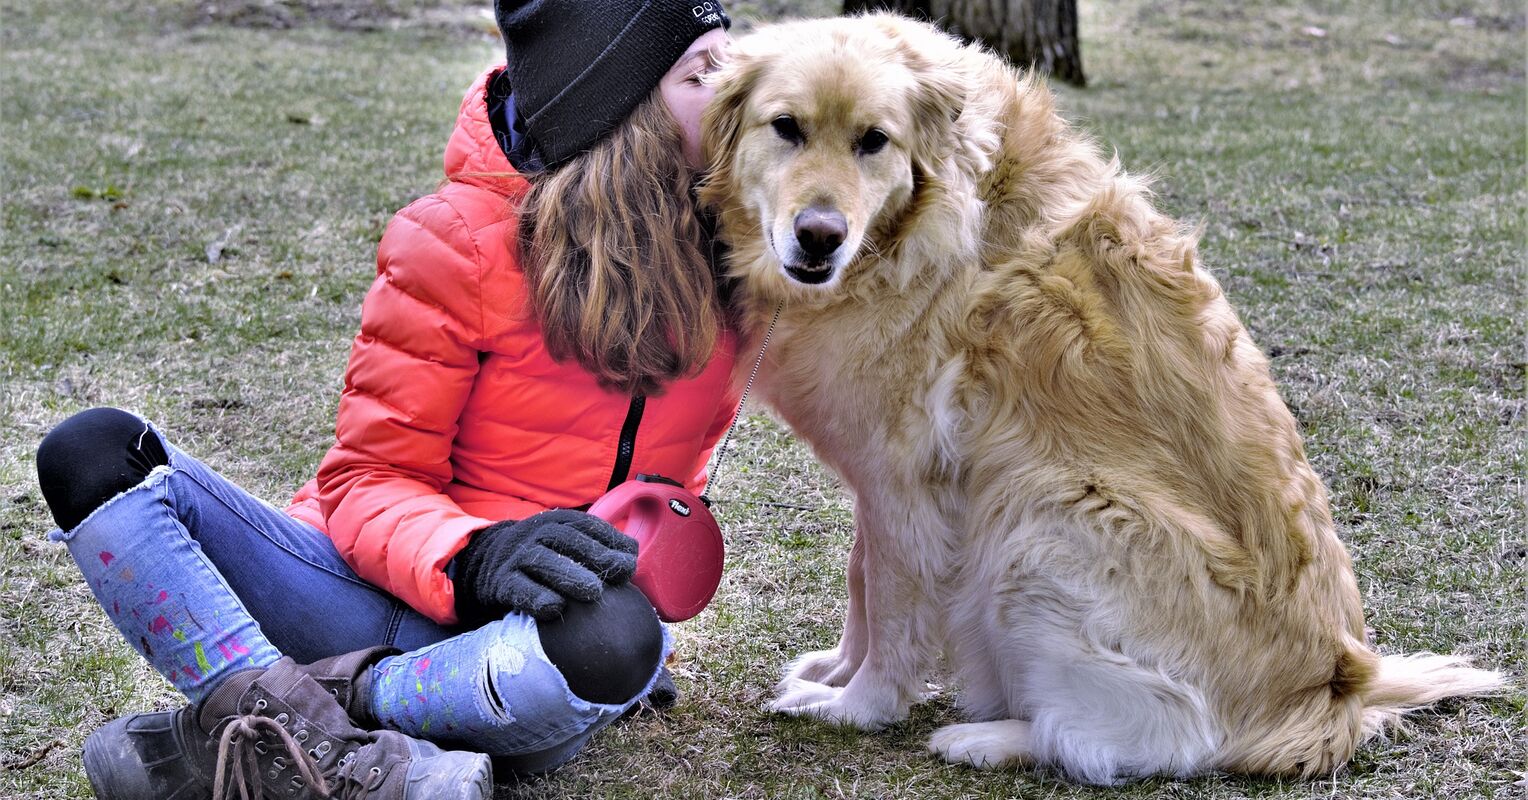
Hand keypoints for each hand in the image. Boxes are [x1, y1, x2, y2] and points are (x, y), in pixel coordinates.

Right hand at [452, 509, 637, 623]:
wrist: (486, 564)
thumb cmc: (542, 556)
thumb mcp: (565, 544)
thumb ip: (596, 548)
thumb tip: (632, 558)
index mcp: (555, 522)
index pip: (585, 525)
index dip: (610, 538)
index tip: (631, 557)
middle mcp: (534, 534)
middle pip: (565, 539)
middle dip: (597, 554)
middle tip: (622, 572)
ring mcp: (515, 557)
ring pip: (541, 561)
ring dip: (569, 575)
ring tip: (594, 591)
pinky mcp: (500, 582)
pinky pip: (517, 589)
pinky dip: (535, 597)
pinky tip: (554, 607)